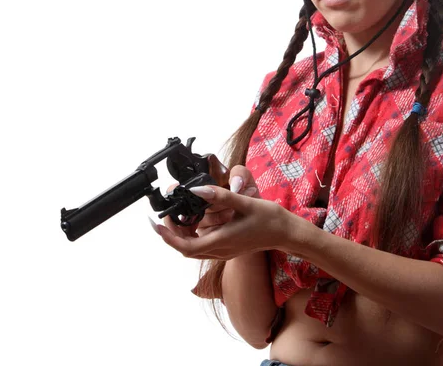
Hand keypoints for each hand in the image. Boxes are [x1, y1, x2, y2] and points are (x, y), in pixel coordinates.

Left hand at [150, 184, 295, 259]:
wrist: (286, 233)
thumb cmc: (269, 218)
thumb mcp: (245, 202)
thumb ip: (220, 196)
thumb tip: (197, 189)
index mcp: (222, 240)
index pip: (185, 245)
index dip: (167, 236)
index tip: (155, 223)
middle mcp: (220, 250)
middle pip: (185, 249)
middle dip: (170, 234)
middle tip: (164, 215)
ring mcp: (224, 252)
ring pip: (193, 250)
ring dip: (181, 236)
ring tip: (176, 216)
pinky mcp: (227, 249)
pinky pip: (203, 247)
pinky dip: (192, 236)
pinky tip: (195, 221)